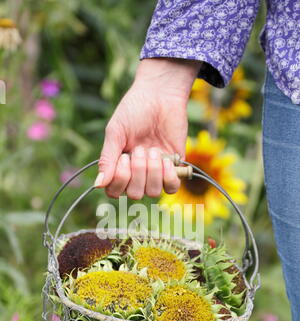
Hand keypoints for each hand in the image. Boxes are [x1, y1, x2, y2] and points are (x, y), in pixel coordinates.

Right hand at [94, 58, 199, 198]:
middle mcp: (137, 173)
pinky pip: (171, 188)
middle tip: (140, 148)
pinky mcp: (174, 168)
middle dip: (138, 172)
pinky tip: (167, 160)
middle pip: (135, 194)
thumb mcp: (115, 133)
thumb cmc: (134, 110)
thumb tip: (98, 185)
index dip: (120, 180)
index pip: (114, 192)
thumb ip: (107, 159)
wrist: (160, 95)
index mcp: (119, 166)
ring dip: (153, 172)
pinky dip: (169, 177)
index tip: (123, 157)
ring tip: (154, 150)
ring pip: (153, 192)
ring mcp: (156, 172)